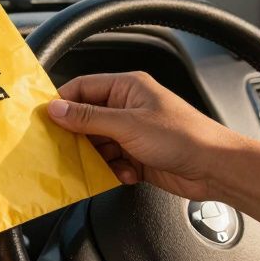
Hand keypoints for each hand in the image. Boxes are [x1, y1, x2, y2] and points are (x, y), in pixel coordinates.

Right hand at [47, 71, 249, 200]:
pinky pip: (112, 162)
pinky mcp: (138, 156)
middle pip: (87, 119)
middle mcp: (128, 107)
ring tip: (106, 164)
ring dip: (98, 158)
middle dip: (79, 137)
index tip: (44, 120)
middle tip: (65, 150)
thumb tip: (56, 109)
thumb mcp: (128, 125)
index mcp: (127, 87)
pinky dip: (113, 170)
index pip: (82, 88)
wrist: (215, 168)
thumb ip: (88, 118)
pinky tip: (126, 173)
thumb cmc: (183, 137)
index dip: (62, 103)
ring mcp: (133, 132)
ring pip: (98, 144)